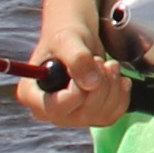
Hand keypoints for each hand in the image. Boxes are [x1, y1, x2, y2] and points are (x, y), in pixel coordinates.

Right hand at [18, 0, 129, 130]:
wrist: (79, 40)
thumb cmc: (66, 37)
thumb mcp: (68, 39)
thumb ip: (77, 58)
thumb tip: (92, 84)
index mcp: (32, 94)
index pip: (55, 109)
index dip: (78, 90)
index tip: (91, 64)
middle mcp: (48, 111)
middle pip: (81, 115)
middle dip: (100, 85)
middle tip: (100, 61)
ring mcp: (69, 116)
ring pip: (100, 116)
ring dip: (112, 87)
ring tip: (110, 65)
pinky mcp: (89, 115)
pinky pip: (112, 115)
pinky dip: (121, 95)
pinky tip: (119, 78)